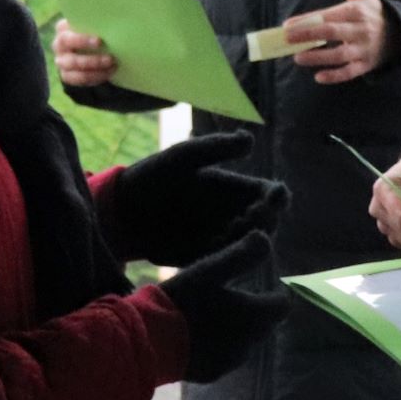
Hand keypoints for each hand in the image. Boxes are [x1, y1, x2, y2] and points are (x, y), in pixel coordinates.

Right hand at [54, 21, 119, 87]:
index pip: (68, 32)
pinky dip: (94, 77)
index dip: (82, 39)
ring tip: (112, 65)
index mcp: (63, 28)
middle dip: (89, 55)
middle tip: (110, 58)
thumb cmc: (94, 32)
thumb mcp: (93, 26)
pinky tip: (108, 73)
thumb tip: (118, 23)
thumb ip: (99, 25)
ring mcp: (60, 61)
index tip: (100, 41)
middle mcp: (58, 44)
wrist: (88, 50)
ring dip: (94, 67)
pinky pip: (78, 79)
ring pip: (73, 66)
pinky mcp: (65, 75)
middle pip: (70, 52)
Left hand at [108, 131, 286, 266]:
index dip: (277, 197)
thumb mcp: (183, 157)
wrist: (123, 210)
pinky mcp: (205, 259)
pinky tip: (219, 249)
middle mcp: (233, 214)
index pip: (268, 194)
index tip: (275, 198)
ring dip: (248, 240)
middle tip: (252, 217)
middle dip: (266, 221)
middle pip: (266, 222)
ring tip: (233, 230)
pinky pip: (224, 262)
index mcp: (234, 188)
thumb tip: (250, 138)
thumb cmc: (154, 176)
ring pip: (249, 245)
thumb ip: (215, 148)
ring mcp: (221, 239)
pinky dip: (227, 257)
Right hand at [155, 229, 293, 382]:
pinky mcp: (213, 374)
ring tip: (212, 312)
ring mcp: (231, 362)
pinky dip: (219, 344)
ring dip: (236, 327)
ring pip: (244, 341)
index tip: (259, 282)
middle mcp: (249, 344)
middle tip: (231, 293)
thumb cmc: (181, 301)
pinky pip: (225, 356)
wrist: (149, 343)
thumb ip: (240, 256)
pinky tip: (198, 334)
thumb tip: (265, 237)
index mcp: (254, 317)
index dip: (275, 292)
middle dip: (254, 309)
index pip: (282, 304)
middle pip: (264, 324)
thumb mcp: (209, 271)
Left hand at [285, 0, 399, 85]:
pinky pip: (350, 72)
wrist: (399, 34)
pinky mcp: (366, 65)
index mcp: (357, 12)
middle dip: (308, 35)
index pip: (328, 15)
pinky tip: (319, 77)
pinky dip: (335, 76)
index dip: (307, 20)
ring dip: (318, 57)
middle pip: (332, 33)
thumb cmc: (372, 14)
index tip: (288, 25)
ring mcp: (364, 49)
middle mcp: (361, 30)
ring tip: (298, 58)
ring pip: (340, 54)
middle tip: (287, 39)